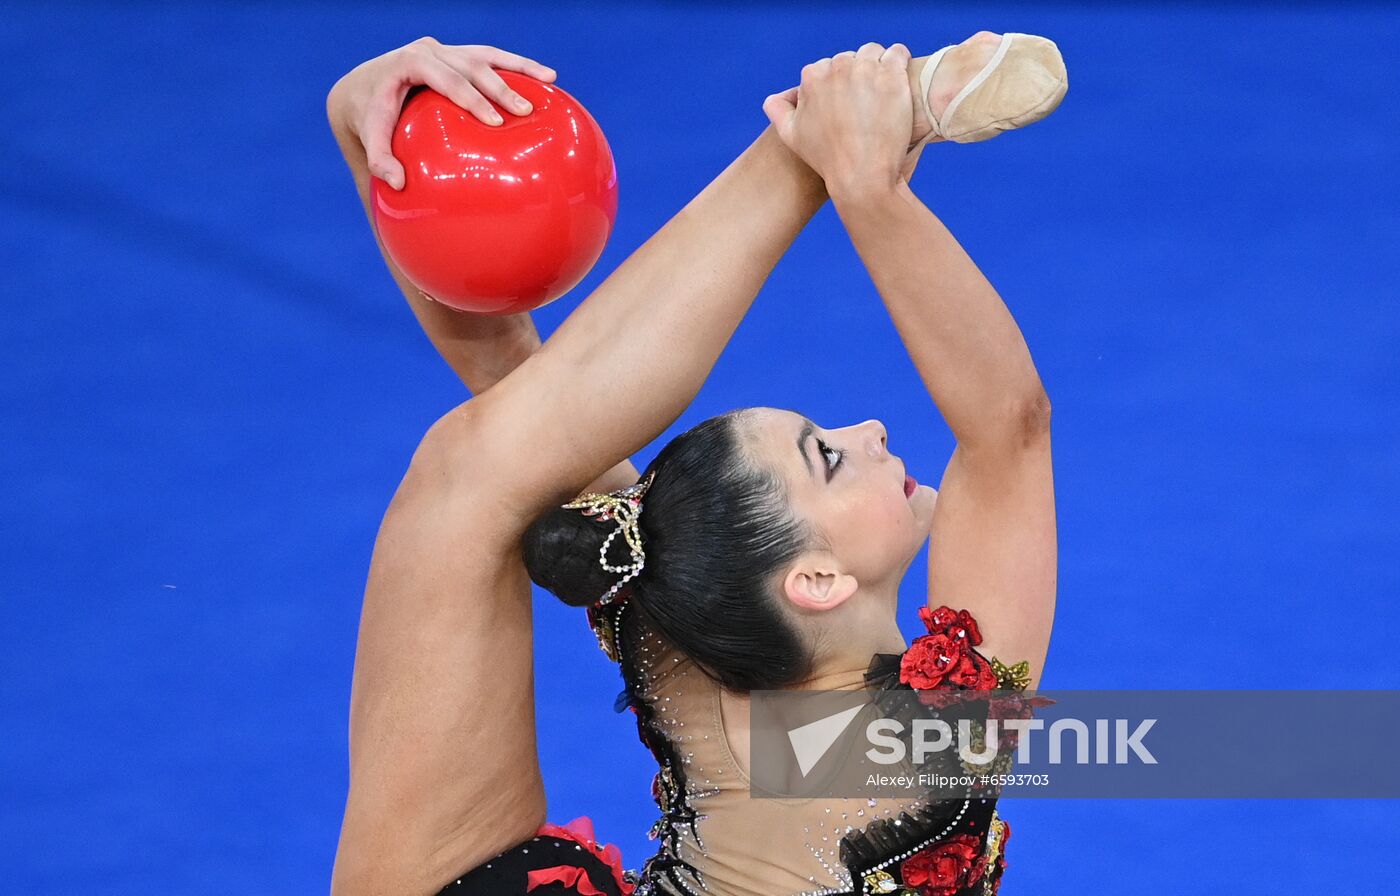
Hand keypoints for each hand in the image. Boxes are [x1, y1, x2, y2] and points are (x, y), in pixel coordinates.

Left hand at [327, 37, 556, 189]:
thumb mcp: (371, 136)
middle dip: (500, 88)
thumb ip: (379, 159)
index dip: (470, 98)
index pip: (445, 78)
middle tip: (524, 111)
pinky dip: (519, 65)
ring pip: (487, 55)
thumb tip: (397, 183)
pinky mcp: (460, 54)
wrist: (366, 86)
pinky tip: (547, 77)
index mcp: (410, 62)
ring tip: (549, 79)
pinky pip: (492, 57)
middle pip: (471, 65)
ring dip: (520, 67)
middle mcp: (430, 49)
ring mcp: (447, 49)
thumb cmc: (372, 116)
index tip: (493, 121)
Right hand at [762, 42, 911, 199]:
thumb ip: (779, 111)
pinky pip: (897, 53)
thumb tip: (772, 99)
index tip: (849, 101)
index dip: (838, 84)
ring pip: (874, 52)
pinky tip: (899, 77)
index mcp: (812, 77)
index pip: (828, 68)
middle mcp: (837, 67)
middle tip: (868, 99)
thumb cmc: (827, 159)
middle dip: (858, 74)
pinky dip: (899, 60)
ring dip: (879, 65)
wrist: (861, 176)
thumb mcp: (792, 136)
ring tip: (884, 88)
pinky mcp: (891, 75)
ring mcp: (865, 69)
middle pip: (851, 58)